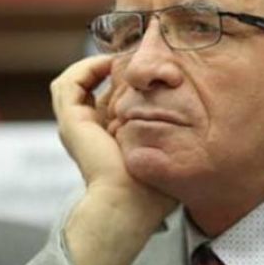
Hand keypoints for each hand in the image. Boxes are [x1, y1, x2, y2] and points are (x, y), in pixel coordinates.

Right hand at [50, 55, 176, 264]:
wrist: (127, 206)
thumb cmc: (151, 191)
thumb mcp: (165, 155)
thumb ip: (171, 139)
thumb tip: (195, 124)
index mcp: (105, 139)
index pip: (106, 100)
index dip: (123, 83)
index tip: (149, 72)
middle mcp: (86, 131)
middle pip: (88, 88)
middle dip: (109, 70)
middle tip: (132, 57)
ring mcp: (74, 126)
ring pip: (73, 83)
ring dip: (93, 66)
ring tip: (117, 59)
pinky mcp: (71, 122)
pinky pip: (68, 84)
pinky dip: (85, 69)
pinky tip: (108, 65)